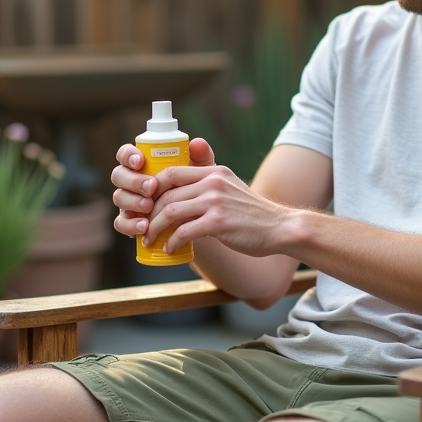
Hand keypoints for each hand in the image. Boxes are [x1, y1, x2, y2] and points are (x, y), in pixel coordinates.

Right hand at [110, 138, 215, 240]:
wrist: (197, 217)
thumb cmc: (194, 187)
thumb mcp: (200, 172)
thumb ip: (200, 156)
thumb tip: (197, 143)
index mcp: (142, 164)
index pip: (126, 154)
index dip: (128, 155)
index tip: (140, 161)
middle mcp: (131, 181)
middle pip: (118, 175)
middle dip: (133, 180)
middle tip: (151, 186)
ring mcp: (128, 201)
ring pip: (119, 197)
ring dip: (132, 201)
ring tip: (148, 206)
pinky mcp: (128, 221)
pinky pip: (121, 223)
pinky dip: (130, 224)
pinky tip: (144, 227)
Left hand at [144, 163, 294, 257]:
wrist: (279, 228)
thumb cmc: (253, 213)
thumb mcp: (231, 189)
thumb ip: (209, 187)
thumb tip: (181, 198)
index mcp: (214, 171)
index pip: (172, 172)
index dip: (152, 187)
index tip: (146, 203)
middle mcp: (213, 182)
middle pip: (167, 193)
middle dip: (149, 212)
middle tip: (142, 226)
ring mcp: (215, 202)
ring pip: (170, 212)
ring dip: (154, 228)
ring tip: (150, 239)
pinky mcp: (217, 223)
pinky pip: (183, 232)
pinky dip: (171, 242)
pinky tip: (170, 249)